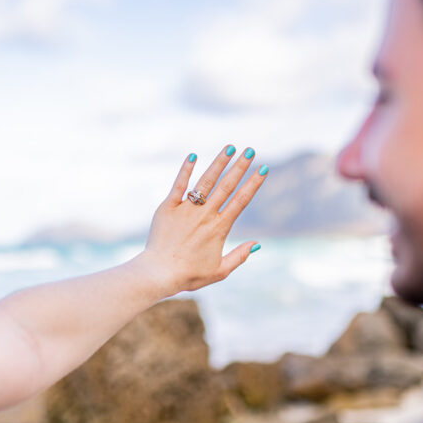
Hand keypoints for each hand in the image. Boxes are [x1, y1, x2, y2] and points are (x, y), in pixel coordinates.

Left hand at [138, 145, 267, 295]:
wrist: (159, 273)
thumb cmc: (189, 275)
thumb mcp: (220, 271)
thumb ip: (239, 256)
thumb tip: (258, 243)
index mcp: (219, 228)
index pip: (241, 200)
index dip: (254, 183)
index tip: (264, 169)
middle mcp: (205, 215)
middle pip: (227, 186)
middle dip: (240, 166)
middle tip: (251, 150)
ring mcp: (186, 210)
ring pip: (206, 181)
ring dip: (219, 163)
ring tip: (229, 147)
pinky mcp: (168, 207)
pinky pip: (179, 185)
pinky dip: (186, 170)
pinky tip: (193, 155)